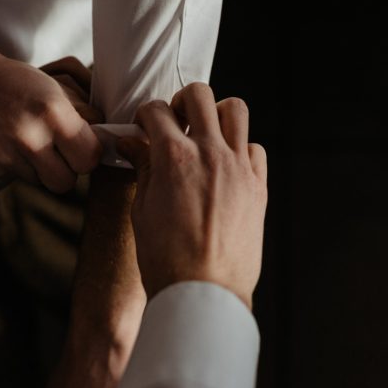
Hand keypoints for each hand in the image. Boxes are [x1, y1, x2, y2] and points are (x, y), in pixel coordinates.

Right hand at [0, 50, 102, 193]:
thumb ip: (80, 120)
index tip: (82, 146)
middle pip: (65, 182)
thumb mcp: (55, 90)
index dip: (88, 155)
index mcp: (53, 113)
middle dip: (67, 171)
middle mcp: (30, 136)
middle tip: (61, 154)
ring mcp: (7, 154)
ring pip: (40, 182)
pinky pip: (17, 177)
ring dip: (41, 168)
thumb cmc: (18, 83)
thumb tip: (106, 148)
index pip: (89, 158)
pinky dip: (18, 165)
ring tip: (30, 141)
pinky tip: (9, 143)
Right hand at [117, 83, 267, 307]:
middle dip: (181, 102)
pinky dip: (240, 149)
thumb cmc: (165, 258)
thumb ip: (141, 168)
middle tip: (174, 122)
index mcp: (174, 158)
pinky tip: (225, 167)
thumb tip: (130, 144)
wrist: (203, 293)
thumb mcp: (142, 210)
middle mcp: (210, 153)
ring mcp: (239, 168)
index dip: (144, 115)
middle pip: (199, 95)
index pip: (156, 111)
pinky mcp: (258, 186)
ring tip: (204, 135)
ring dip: (216, 114)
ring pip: (235, 109)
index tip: (143, 128)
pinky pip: (255, 148)